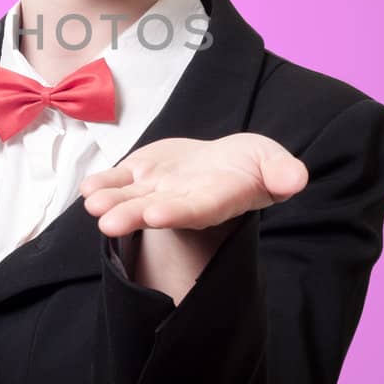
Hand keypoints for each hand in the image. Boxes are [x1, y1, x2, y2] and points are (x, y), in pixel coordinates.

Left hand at [80, 133, 308, 238]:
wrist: (223, 163)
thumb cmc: (251, 166)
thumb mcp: (272, 162)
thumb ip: (282, 172)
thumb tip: (296, 179)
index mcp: (214, 201)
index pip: (195, 211)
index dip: (176, 213)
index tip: (157, 214)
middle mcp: (181, 201)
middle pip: (155, 211)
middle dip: (132, 216)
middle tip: (109, 222)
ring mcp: (156, 189)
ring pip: (130, 199)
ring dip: (110, 202)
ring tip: (92, 204)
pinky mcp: (140, 174)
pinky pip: (117, 181)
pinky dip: (102, 183)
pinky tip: (87, 188)